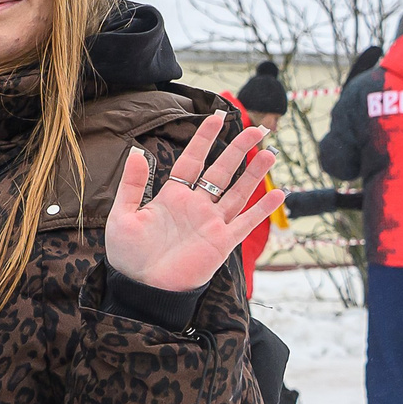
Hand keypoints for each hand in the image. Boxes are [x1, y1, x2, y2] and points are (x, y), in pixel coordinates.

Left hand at [107, 112, 283, 292]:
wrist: (142, 287)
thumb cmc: (129, 254)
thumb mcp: (123, 215)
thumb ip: (132, 185)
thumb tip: (136, 151)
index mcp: (172, 196)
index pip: (193, 160)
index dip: (205, 139)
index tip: (217, 117)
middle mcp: (196, 205)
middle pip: (222, 171)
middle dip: (239, 150)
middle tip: (257, 128)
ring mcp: (211, 223)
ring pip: (238, 192)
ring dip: (255, 174)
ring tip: (271, 153)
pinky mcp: (222, 242)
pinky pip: (245, 222)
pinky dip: (262, 209)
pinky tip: (279, 193)